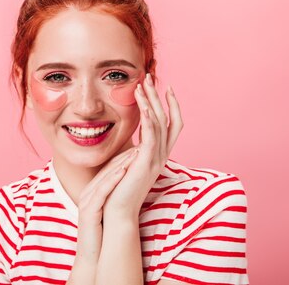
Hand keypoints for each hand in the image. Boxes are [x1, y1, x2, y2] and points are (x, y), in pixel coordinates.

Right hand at [74, 146, 139, 262]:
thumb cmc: (105, 232)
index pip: (111, 167)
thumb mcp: (111, 207)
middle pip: (108, 168)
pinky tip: (124, 171)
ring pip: (105, 176)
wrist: (94, 255)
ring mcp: (87, 199)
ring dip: (121, 163)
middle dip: (126, 155)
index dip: (126, 156)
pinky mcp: (88, 210)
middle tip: (142, 142)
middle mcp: (89, 190)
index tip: (143, 146)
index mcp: (95, 188)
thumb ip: (118, 193)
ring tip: (137, 152)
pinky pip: (101, 191)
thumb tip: (134, 182)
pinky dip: (112, 180)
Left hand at [102, 73, 183, 219]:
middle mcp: (161, 155)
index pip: (172, 125)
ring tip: (143, 84)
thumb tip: (127, 137)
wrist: (116, 212)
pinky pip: (152, 135)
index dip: (172, 105)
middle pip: (167, 118)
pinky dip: (150, 118)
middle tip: (149, 77)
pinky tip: (144, 105)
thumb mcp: (126, 164)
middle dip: (159, 96)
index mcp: (158, 155)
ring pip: (160, 123)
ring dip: (152, 101)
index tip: (166, 87)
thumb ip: (131, 150)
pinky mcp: (147, 163)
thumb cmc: (117, 189)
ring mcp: (156, 159)